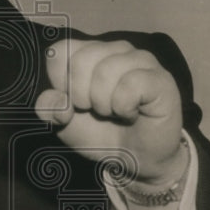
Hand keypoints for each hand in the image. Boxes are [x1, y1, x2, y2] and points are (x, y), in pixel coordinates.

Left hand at [34, 39, 184, 183]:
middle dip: (81, 96)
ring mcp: (140, 60)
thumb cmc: (102, 134)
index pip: (59, 51)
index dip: (60, 84)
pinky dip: (124, 107)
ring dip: (104, 104)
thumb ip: (50, 108)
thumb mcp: (64, 124)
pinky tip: (132, 113)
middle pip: (80, 60)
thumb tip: (54, 101)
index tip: (74, 103)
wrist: (136, 160)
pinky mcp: (160, 78)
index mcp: (89, 53)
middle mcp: (115, 49)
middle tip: (98, 110)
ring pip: (105, 71)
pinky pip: (130, 84)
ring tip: (116, 112)